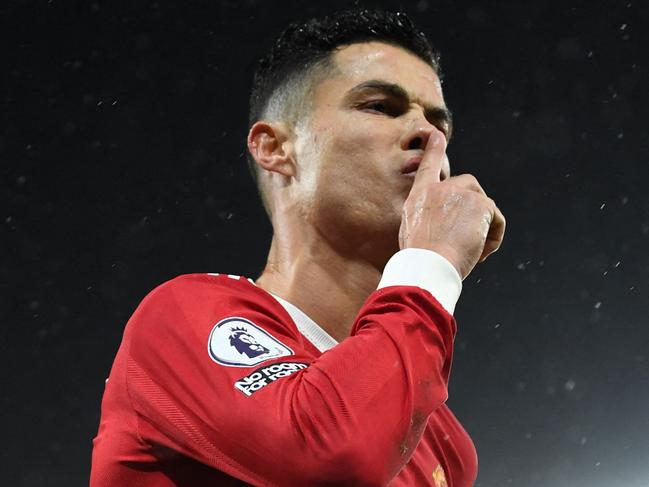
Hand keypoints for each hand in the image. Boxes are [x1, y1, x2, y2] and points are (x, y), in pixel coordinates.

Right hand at [398, 131, 505, 279]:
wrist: (428, 265)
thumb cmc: (420, 261)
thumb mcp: (414, 235)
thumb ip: (430, 221)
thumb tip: (449, 225)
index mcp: (419, 197)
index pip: (428, 166)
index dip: (433, 149)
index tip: (436, 134)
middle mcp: (439, 189)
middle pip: (469, 185)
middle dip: (476, 207)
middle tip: (473, 238)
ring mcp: (460, 193)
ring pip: (485, 207)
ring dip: (484, 229)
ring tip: (473, 253)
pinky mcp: (481, 203)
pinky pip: (496, 219)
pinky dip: (494, 237)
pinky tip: (481, 252)